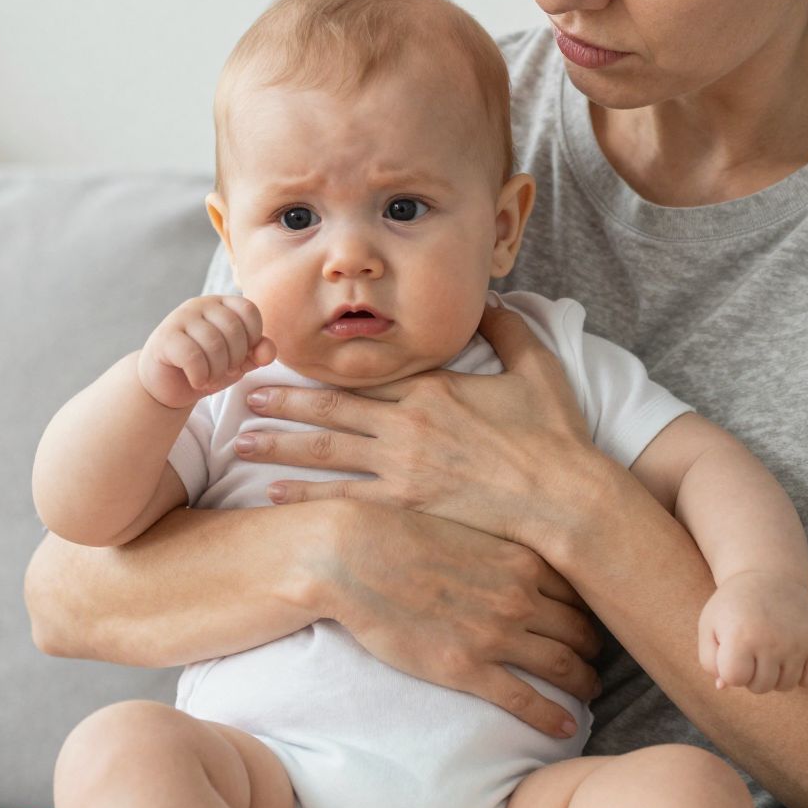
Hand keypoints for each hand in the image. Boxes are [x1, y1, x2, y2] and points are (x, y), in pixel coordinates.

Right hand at [137, 295, 275, 409]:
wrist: (168, 385)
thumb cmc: (207, 368)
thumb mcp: (239, 362)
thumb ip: (257, 354)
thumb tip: (267, 352)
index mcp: (222, 304)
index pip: (249, 309)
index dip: (253, 337)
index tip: (244, 356)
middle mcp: (200, 304)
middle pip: (232, 328)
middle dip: (235, 358)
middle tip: (226, 372)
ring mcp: (180, 318)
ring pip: (213, 343)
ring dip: (217, 370)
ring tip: (211, 378)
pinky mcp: (165, 338)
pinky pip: (192, 356)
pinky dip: (200, 376)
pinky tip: (197, 381)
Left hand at [236, 301, 611, 558]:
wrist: (566, 498)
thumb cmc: (556, 436)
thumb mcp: (538, 368)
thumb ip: (510, 330)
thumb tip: (492, 300)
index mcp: (434, 389)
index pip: (365, 375)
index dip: (322, 370)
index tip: (288, 363)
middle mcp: (409, 424)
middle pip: (331, 410)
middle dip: (284, 403)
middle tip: (243, 396)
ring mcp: (405, 468)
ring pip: (327, 452)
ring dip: (280, 445)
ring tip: (241, 442)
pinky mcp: (409, 507)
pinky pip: (344, 499)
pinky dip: (306, 495)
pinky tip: (274, 494)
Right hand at [321, 498, 602, 738]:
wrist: (352, 555)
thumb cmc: (397, 532)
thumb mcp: (462, 523)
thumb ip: (495, 544)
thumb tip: (510, 555)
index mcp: (520, 558)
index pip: (578, 589)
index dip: (592, 608)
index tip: (597, 620)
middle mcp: (520, 597)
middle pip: (580, 629)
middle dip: (596, 648)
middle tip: (601, 661)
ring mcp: (496, 635)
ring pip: (562, 666)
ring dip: (583, 683)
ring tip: (591, 693)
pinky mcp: (467, 668)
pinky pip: (525, 700)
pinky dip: (552, 716)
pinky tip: (565, 728)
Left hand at [698, 569, 807, 693]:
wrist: (770, 575)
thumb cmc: (735, 606)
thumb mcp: (710, 625)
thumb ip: (710, 661)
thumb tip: (724, 686)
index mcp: (740, 637)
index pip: (735, 679)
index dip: (731, 669)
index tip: (732, 650)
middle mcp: (771, 641)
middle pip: (760, 687)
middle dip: (752, 674)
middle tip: (752, 649)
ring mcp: (798, 643)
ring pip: (785, 686)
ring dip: (776, 675)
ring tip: (770, 649)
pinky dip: (802, 676)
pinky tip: (792, 657)